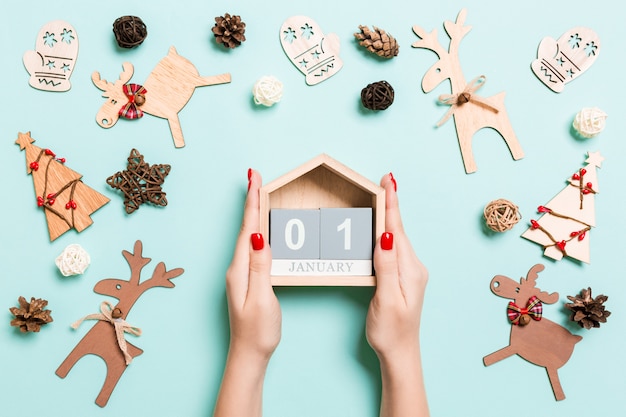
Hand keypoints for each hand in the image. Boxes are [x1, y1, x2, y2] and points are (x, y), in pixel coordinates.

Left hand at [214, 169, 280, 416]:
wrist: (248, 356)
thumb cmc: (257, 332)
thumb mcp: (262, 299)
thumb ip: (260, 267)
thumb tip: (260, 236)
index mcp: (240, 269)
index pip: (248, 228)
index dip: (252, 202)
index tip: (254, 178)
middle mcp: (236, 268)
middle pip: (246, 227)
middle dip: (251, 199)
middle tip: (254, 175)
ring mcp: (240, 273)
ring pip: (248, 235)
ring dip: (253, 212)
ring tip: (257, 192)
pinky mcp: (246, 279)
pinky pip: (251, 247)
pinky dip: (256, 229)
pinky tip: (260, 227)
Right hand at [366, 173, 429, 416]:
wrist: (401, 354)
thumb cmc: (391, 331)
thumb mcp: (387, 299)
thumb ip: (386, 267)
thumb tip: (385, 235)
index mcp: (410, 269)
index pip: (397, 230)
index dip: (391, 204)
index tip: (389, 181)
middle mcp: (413, 267)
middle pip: (398, 229)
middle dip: (390, 204)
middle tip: (385, 180)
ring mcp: (409, 272)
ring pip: (396, 237)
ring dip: (389, 216)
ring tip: (383, 196)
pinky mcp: (403, 278)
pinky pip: (394, 248)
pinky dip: (387, 233)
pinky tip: (383, 228)